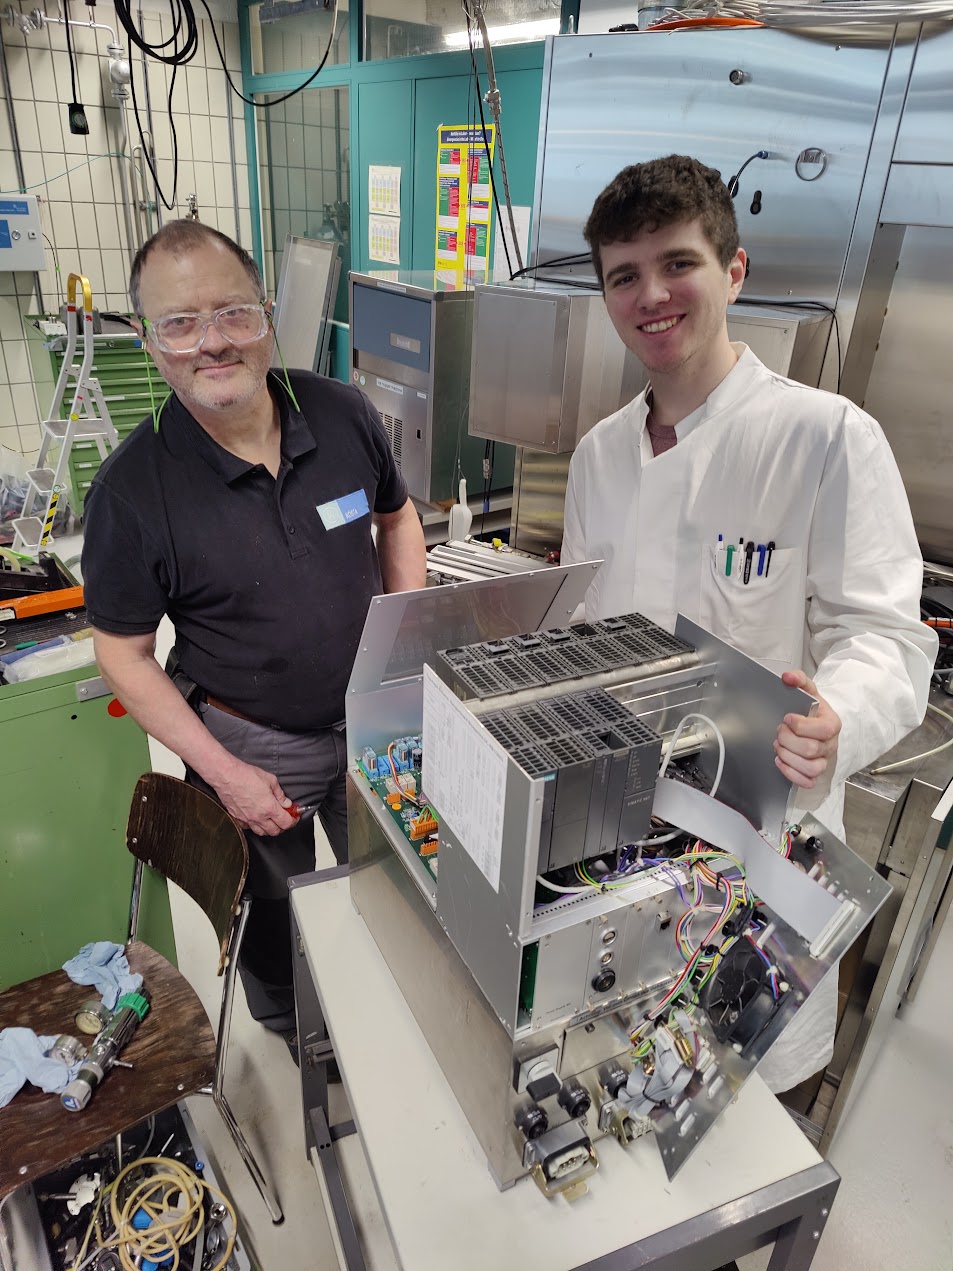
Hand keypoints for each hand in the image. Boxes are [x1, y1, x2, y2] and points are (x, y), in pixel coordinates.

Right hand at [212, 757, 296, 835]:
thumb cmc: (246, 775)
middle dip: (283, 826)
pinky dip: (255, 826)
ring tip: (272, 819)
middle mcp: (258, 817)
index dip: (293, 820)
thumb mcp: (270, 780)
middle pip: (275, 831)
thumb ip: (280, 794)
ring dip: (269, 828)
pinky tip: (257, 818)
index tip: (294, 816)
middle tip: (284, 817)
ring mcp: (247, 820)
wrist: (227, 776)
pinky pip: (249, 828)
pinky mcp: (237, 819)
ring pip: (262, 832)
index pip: (286, 823)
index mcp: (269, 808)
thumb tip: (286, 803)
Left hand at [775, 670, 841, 789]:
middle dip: (788, 740)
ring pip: (810, 768)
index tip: (787, 718)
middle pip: (811, 750)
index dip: (799, 725)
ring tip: (779, 746)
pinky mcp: (815, 772)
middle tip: (780, 732)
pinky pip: (807, 782)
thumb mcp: (808, 691)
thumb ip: (798, 680)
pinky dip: (791, 773)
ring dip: (788, 757)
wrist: (819, 724)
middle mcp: (830, 745)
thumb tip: (787, 677)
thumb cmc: (813, 710)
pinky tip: (781, 761)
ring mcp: (823, 760)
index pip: (821, 730)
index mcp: (832, 724)